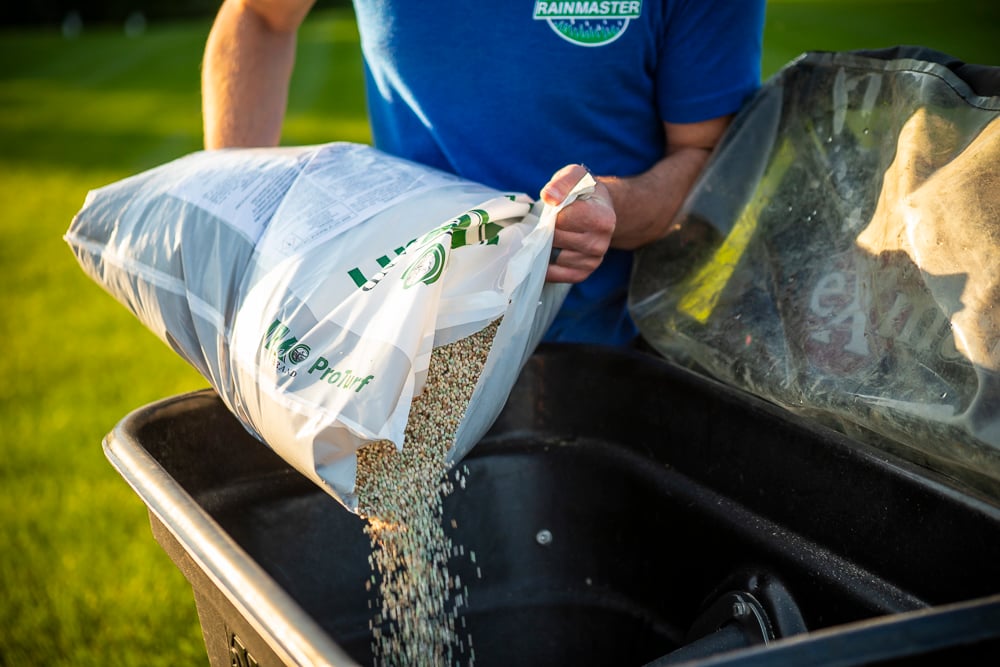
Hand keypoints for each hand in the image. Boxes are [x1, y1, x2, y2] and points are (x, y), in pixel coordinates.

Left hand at [540, 164, 615, 282]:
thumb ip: (562, 182)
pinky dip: (546, 263)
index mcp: (602, 219)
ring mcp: (593, 262)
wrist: (598, 210)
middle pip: (555, 239)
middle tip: (549, 221)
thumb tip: (549, 197)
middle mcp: (601, 244)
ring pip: (552, 257)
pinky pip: (555, 274)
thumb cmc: (583, 191)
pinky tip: (549, 250)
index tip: (554, 207)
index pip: (562, 220)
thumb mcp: (575, 176)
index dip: (552, 212)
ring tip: (550, 234)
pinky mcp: (582, 274)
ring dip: (545, 246)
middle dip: (546, 228)